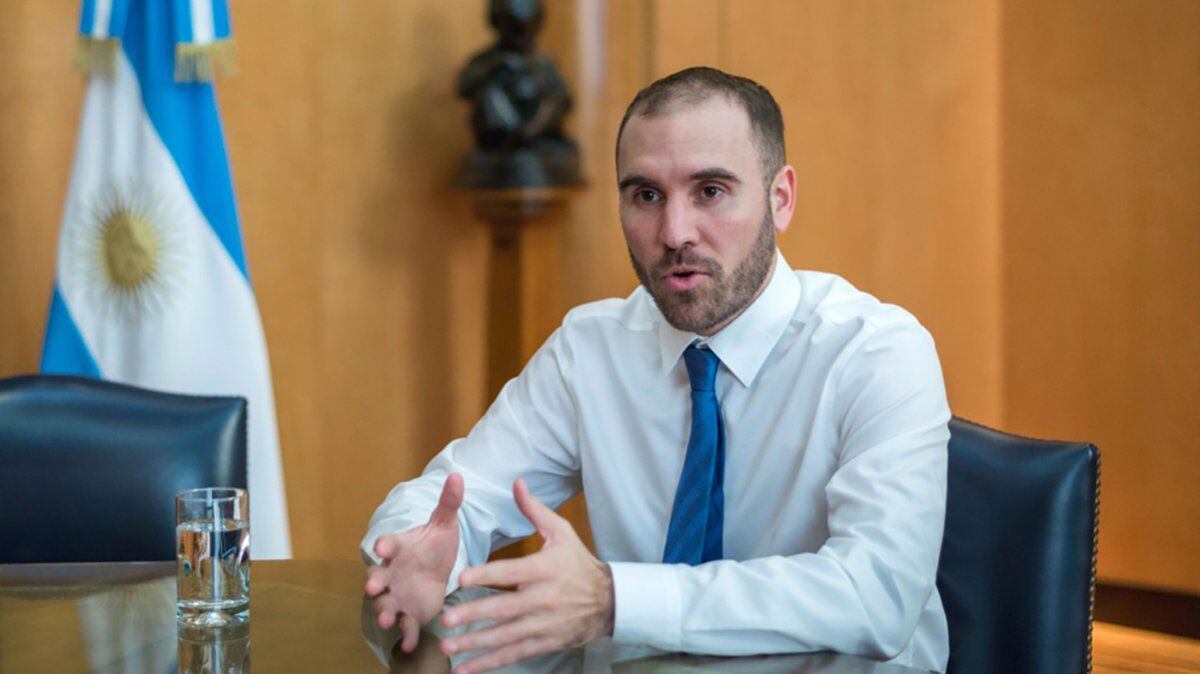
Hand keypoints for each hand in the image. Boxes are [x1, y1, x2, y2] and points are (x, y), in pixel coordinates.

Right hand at [364, 473, 463, 653]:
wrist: (437, 572)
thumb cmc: (435, 546)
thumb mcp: (445, 524)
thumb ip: (449, 502)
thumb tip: (457, 475)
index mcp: (401, 548)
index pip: (389, 544)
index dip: (384, 545)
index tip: (382, 547)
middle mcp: (392, 572)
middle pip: (377, 577)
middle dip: (374, 582)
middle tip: (372, 586)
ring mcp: (398, 595)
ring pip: (385, 604)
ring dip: (384, 611)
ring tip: (388, 619)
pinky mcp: (409, 614)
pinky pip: (404, 626)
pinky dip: (405, 635)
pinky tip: (409, 644)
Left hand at [437, 479, 613, 673]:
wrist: (609, 601)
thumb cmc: (579, 563)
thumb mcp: (562, 532)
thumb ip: (535, 510)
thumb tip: (517, 483)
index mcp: (544, 569)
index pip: (511, 573)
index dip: (486, 575)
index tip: (461, 579)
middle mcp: (543, 599)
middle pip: (503, 609)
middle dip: (473, 615)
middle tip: (446, 620)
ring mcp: (543, 624)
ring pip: (505, 637)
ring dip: (475, 643)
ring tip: (448, 647)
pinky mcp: (544, 643)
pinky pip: (514, 654)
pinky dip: (490, 663)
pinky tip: (466, 669)